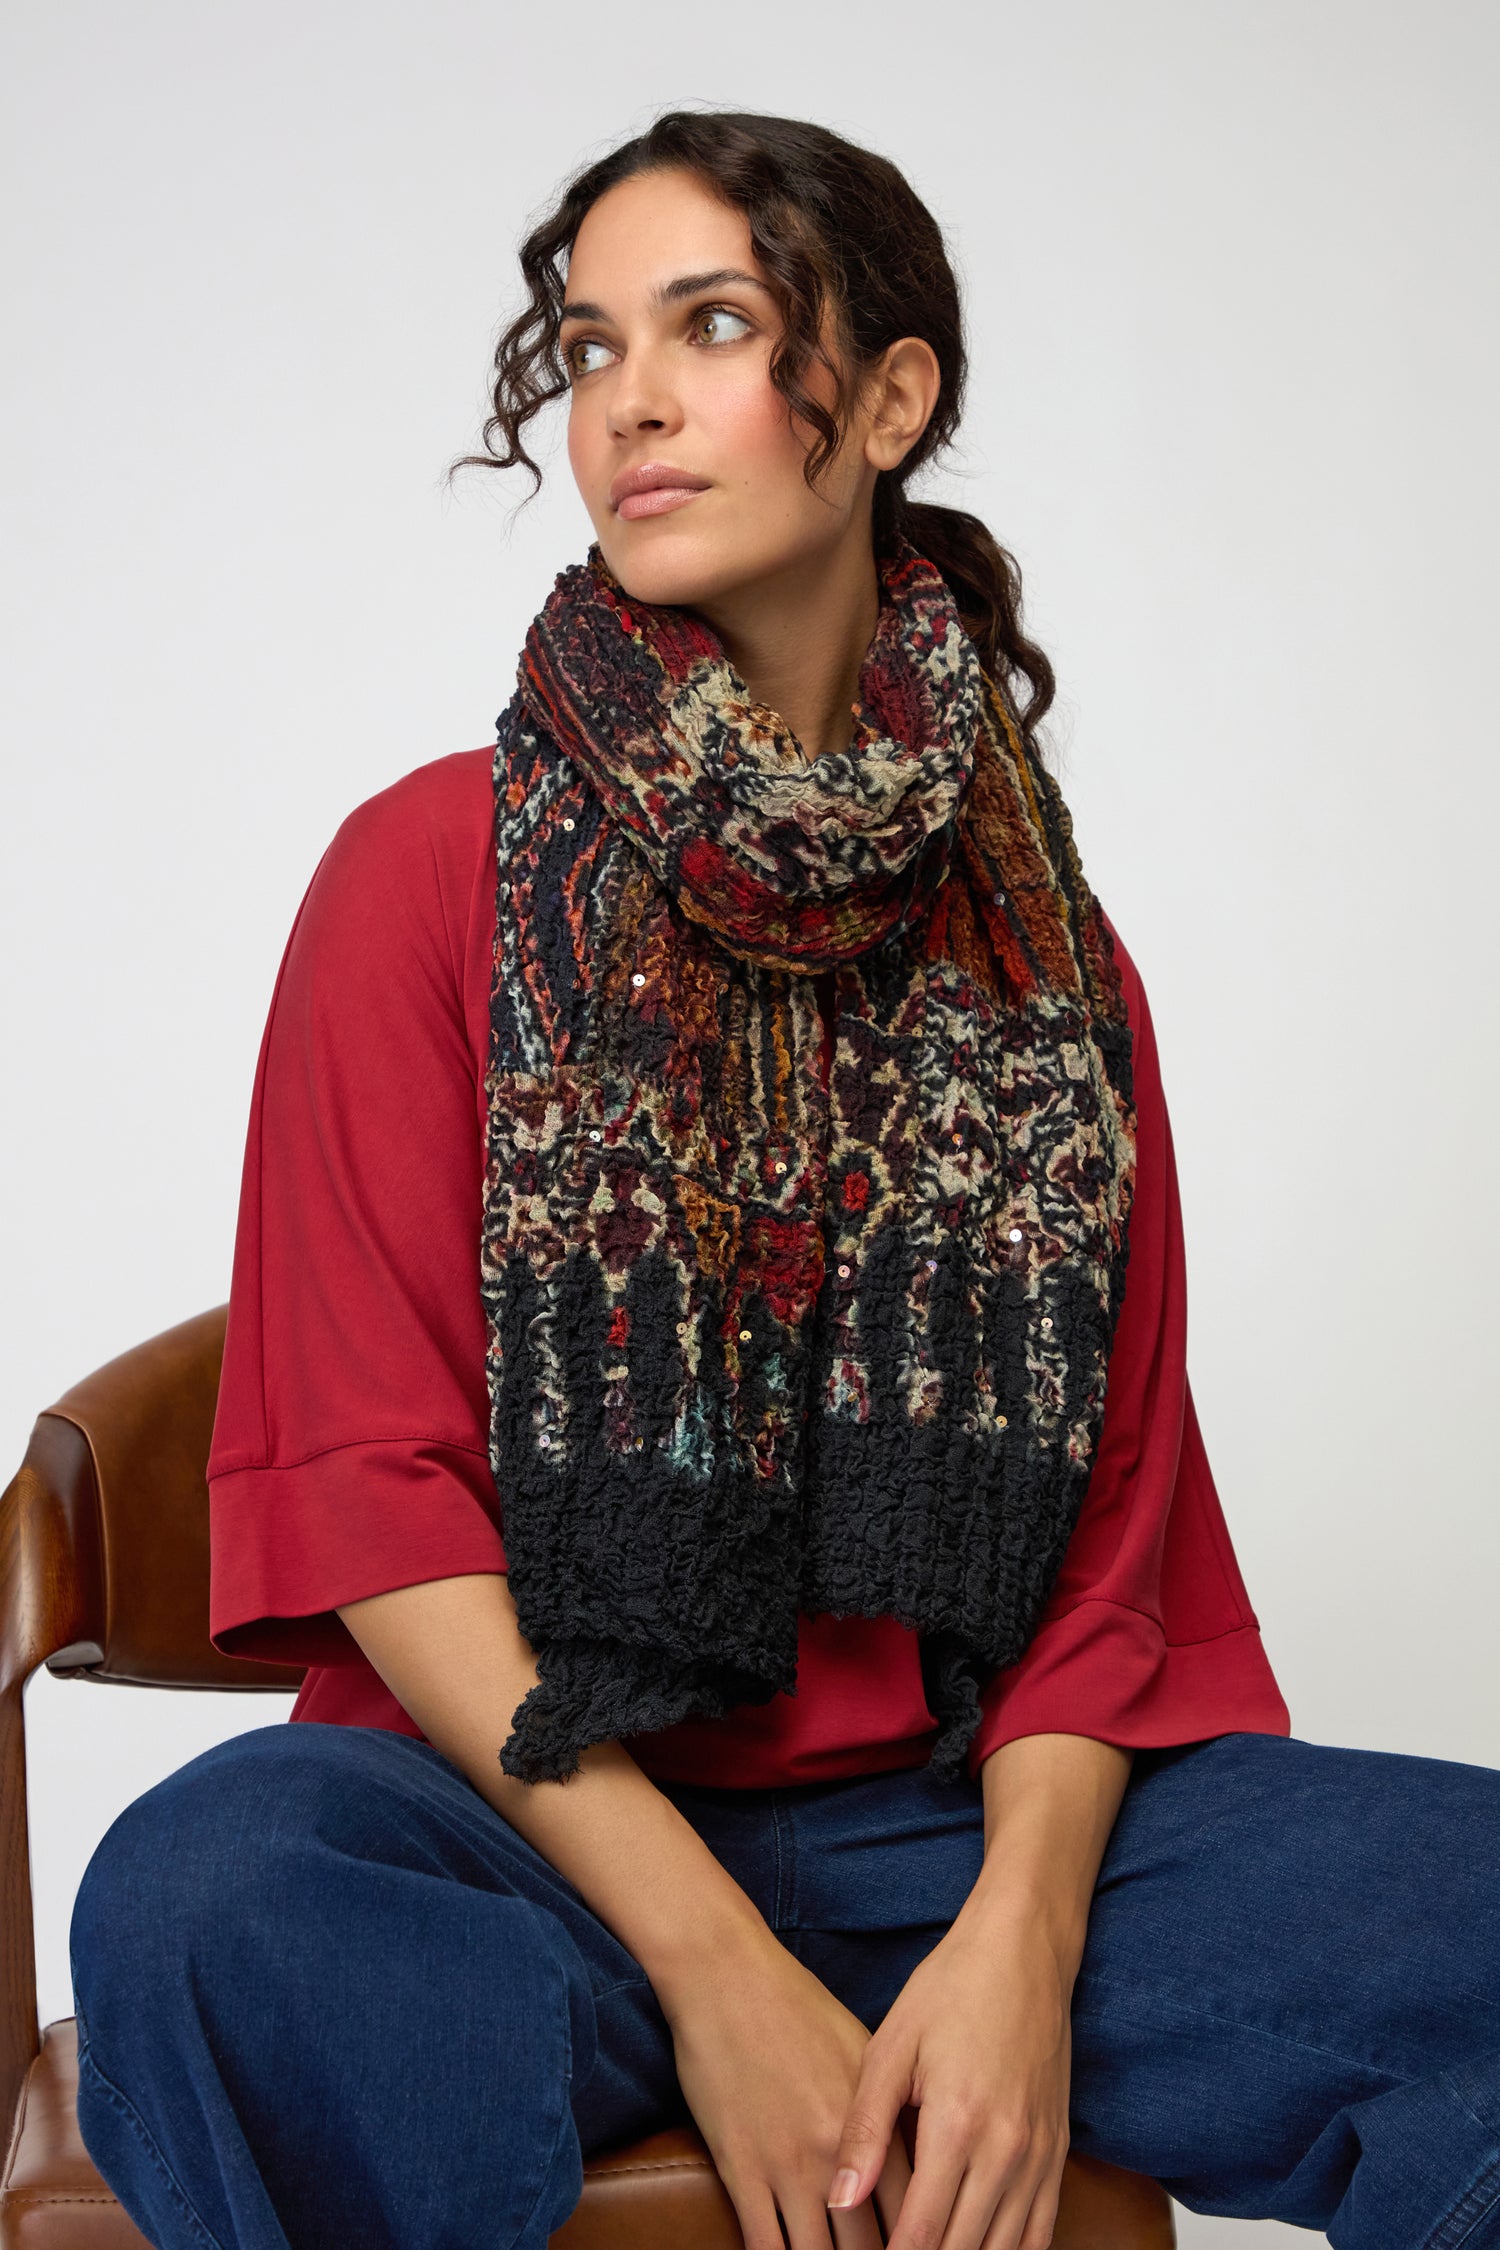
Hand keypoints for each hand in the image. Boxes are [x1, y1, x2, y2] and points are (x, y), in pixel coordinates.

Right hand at [660, 1918, 913, 2249]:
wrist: (727, 1976)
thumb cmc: (796, 2007)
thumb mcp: (863, 2052)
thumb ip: (889, 2115)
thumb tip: (917, 2157)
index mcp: (876, 2124)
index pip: (915, 2210)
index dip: (922, 2243)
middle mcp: (838, 2153)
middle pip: (872, 2247)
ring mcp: (788, 2165)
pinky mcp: (741, 2168)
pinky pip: (764, 2245)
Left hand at [826, 1898, 1075, 2249]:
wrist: (1024, 1952)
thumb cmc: (950, 1990)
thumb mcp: (892, 2047)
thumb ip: (866, 2129)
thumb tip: (840, 2200)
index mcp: (956, 2125)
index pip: (920, 2234)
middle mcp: (1006, 2152)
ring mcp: (1039, 2156)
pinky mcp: (1058, 2152)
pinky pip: (1040, 2233)